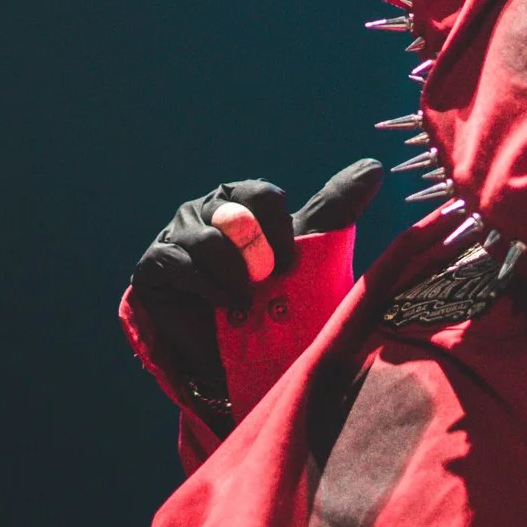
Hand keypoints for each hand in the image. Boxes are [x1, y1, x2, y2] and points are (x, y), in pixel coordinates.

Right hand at [131, 159, 385, 318]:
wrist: (241, 359)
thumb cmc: (276, 301)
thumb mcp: (309, 253)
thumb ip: (335, 208)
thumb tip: (373, 166)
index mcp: (242, 200)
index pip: (261, 195)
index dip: (278, 231)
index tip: (289, 266)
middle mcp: (206, 210)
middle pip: (232, 213)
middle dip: (255, 254)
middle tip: (264, 283)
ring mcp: (176, 235)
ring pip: (205, 239)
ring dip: (232, 276)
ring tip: (243, 303)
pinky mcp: (153, 266)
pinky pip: (177, 263)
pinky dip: (205, 287)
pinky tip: (220, 306)